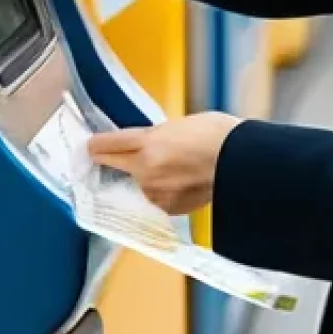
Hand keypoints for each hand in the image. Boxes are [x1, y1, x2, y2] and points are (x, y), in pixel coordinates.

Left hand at [87, 113, 241, 215]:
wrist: (242, 162)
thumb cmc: (216, 135)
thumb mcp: (178, 125)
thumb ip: (155, 136)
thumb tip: (144, 144)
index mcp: (148, 144)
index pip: (107, 145)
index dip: (96, 145)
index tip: (90, 146)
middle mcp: (146, 171)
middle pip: (115, 165)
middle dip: (113, 160)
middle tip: (113, 155)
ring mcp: (157, 192)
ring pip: (138, 183)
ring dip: (145, 177)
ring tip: (171, 166)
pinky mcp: (169, 208)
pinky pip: (156, 197)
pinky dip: (162, 190)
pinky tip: (180, 180)